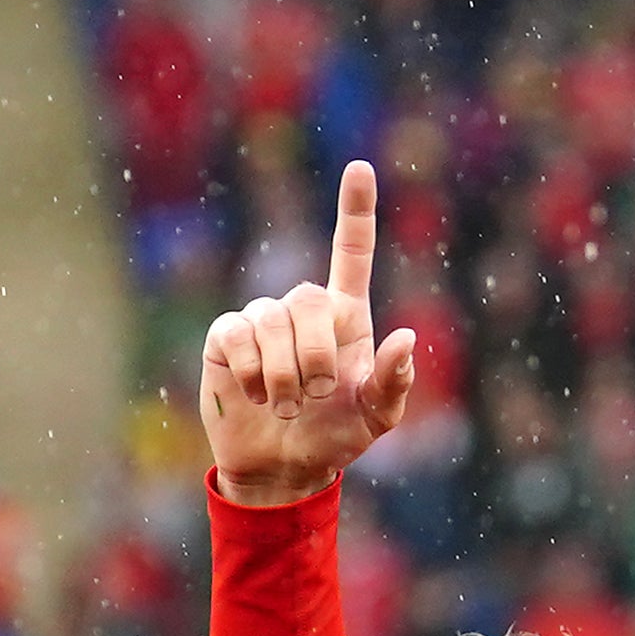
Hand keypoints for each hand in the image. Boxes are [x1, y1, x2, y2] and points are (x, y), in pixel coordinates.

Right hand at [198, 162, 423, 506]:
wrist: (282, 468)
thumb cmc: (334, 438)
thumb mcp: (375, 418)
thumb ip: (393, 381)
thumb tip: (408, 337)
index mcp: (346, 317)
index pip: (351, 252)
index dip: (355, 210)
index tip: (360, 167)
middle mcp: (302, 310)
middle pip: (309, 299)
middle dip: (317, 355)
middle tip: (316, 395)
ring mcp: (261, 319)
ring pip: (272, 321)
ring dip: (283, 374)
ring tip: (286, 406)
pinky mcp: (226, 337)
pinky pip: (238, 335)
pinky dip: (251, 373)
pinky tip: (255, 395)